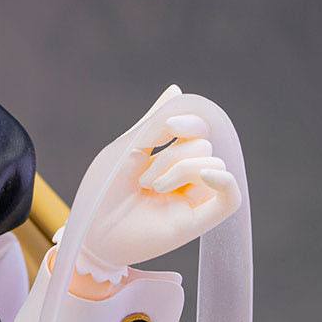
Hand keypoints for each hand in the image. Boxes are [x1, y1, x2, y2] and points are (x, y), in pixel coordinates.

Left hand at [76, 89, 242, 279]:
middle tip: (143, 177)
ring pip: (213, 166)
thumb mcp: (127, 148)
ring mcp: (193, 199)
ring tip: (151, 188)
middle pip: (203, 147)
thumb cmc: (102, 190)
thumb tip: (176, 91)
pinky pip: (231, 199)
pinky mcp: (198, 221)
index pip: (197, 131)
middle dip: (173, 155)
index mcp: (167, 157)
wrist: (90, 230)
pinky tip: (208, 175)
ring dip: (180, 169)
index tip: (168, 127)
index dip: (189, 122)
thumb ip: (154, 123)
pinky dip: (225, 181)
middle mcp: (184, 177)